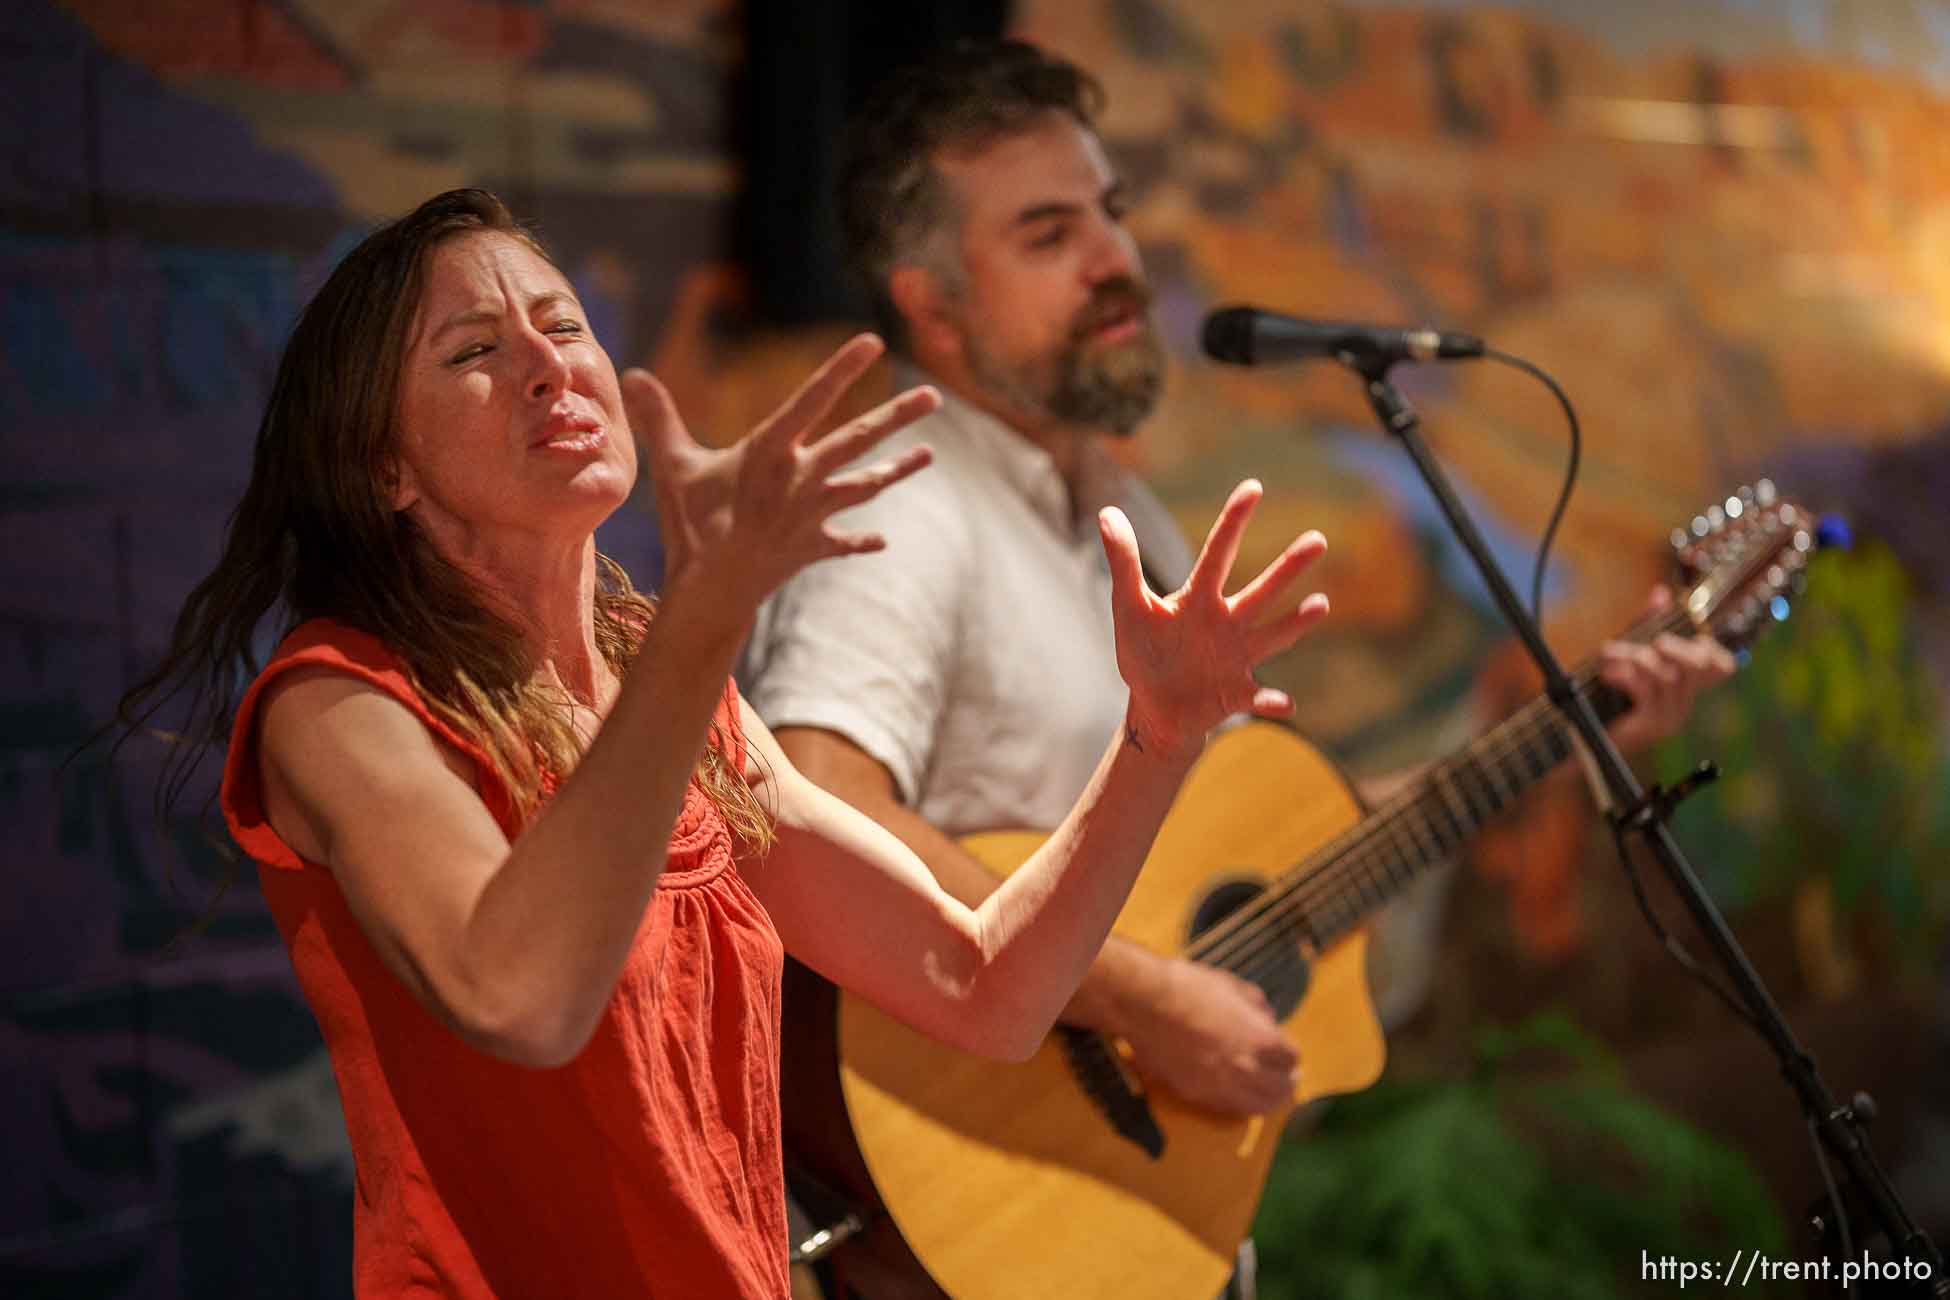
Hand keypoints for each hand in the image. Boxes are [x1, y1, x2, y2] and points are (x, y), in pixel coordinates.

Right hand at [623, 333, 938, 613]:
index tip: (873, 341)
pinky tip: (881, 540)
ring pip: (866, 485)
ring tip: (928, 456)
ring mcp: (814, 512)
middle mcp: (803, 476)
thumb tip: (634, 372)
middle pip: (860, 439)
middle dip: (897, 416)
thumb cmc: (692, 525)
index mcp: (772, 450)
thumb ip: (660, 418)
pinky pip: (845, 541)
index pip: (813, 397)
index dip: (843, 368)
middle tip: (934, 397)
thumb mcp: (674, 467)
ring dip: (898, 469)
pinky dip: (862, 540)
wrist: (713, 590)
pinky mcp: (814, 545)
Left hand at [1100, 479, 1328, 760]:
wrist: (1155, 708)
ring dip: (1295, 623)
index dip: (1233, 521)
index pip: (1217, 554)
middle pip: (1261, 591)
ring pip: (1273, 636)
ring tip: (1320, 604)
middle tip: (1318, 538)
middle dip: (1288, 567)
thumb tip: (1108, 511)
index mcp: (1200, 599)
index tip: (1253, 486)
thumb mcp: (1130, 607)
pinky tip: (1285, 703)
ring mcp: (1237, 658)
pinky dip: (1271, 701)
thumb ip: (1123, 562)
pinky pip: (1257, 697)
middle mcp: (1228, 623)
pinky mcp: (1237, 694)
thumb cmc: (1146, 652)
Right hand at [1119, 958, 1297, 1115]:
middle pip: (1280, 1089)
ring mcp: (1220, 1086)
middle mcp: (1246, 1069)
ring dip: (1267, 1101)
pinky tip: (1238, 1097)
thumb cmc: (1188, 987)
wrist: (1144, 1004)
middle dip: (1286, 1083)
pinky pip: (1227, 1108)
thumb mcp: (1233, 986)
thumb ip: (1257, 1006)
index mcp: (1261, 1039)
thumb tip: (1267, 1019)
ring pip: (1256, 1107)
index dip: (1290, 1055)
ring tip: (1268, 1096)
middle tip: (1286, 1080)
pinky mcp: (1196, 1095)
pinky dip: (1238, 1105)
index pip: (1291, 1058)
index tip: (1287, 1054)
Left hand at [1599, 586, 1736, 753]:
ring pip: (1666, 673)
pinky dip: (1627, 674)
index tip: (1694, 633)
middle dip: (1678, 647)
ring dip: (1636, 657)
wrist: (1578, 734)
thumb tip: (1661, 593)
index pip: (1721, 667)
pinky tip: (1609, 673)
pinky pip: (1647, 689)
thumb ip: (1646, 624)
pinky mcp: (1651, 725)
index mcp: (1683, 686)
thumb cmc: (1603, 691)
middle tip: (1657, 641)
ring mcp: (1670, 716)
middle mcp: (1683, 702)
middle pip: (1700, 666)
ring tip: (1608, 653)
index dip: (1713, 647)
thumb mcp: (1628, 652)